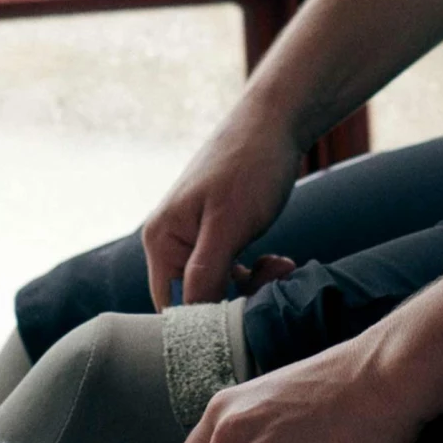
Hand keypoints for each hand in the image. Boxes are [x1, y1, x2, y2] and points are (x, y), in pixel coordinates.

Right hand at [142, 101, 304, 309]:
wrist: (276, 120)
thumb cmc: (249, 165)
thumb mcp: (228, 223)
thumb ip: (204, 273)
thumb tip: (190, 322)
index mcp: (161, 240)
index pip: (170, 306)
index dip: (205, 321)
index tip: (244, 315)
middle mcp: (171, 241)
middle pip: (195, 299)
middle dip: (237, 299)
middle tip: (273, 280)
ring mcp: (196, 236)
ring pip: (219, 286)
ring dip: (252, 286)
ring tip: (281, 266)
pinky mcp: (220, 232)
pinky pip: (232, 269)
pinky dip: (256, 272)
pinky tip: (280, 261)